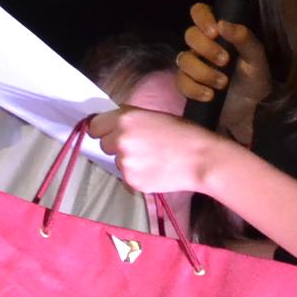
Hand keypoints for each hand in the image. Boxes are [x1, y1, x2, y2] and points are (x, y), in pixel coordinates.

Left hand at [90, 107, 215, 196]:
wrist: (201, 159)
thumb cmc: (184, 133)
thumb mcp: (154, 115)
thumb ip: (130, 118)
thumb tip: (113, 121)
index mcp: (125, 119)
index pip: (94, 126)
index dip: (103, 129)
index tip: (109, 132)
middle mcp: (120, 140)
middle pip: (104, 144)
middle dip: (116, 145)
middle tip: (139, 146)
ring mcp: (124, 162)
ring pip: (116, 161)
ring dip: (128, 160)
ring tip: (152, 158)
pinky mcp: (131, 181)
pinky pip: (126, 176)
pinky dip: (137, 174)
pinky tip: (155, 169)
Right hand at [176, 1, 270, 141]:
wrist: (253, 110)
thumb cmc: (256, 79)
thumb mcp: (256, 57)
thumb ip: (243, 38)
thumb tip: (223, 23)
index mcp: (219, 33)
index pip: (200, 12)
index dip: (202, 18)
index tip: (215, 32)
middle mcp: (203, 45)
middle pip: (190, 35)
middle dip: (206, 49)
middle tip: (225, 61)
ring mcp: (194, 65)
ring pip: (183, 59)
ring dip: (203, 72)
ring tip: (222, 83)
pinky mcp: (188, 85)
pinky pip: (181, 82)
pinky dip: (195, 89)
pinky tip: (210, 95)